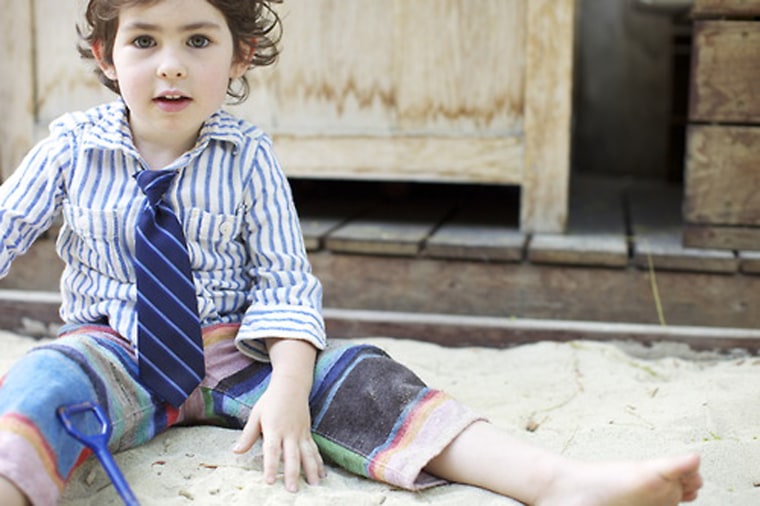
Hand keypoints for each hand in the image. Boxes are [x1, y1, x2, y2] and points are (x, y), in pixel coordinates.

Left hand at [233, 339, 324, 491]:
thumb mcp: (256, 415)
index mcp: (274, 428)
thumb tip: (236, 451)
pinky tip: (323, 474)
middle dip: (293, 473)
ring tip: (315, 485)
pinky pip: (314, 449)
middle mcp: (290, 432)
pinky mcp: (308, 433)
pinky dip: (319, 462)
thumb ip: (248, 434)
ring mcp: (301, 433)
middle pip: (292, 456)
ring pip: (308, 454)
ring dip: (312, 470)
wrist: (291, 385)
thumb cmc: (271, 400)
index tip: (270, 481)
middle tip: (293, 490)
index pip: (272, 450)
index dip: (271, 466)